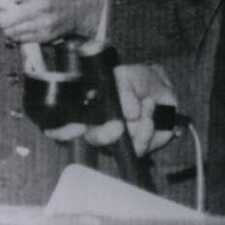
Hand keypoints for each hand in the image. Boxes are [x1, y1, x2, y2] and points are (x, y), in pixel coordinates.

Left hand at [0, 0, 108, 41]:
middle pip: (4, 19)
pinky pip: (21, 39)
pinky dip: (19, 34)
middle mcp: (40, 6)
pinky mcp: (46, 36)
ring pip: (10, 32)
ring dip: (9, 26)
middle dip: (2, 16)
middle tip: (6, 11)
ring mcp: (43, 23)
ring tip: (15, 19)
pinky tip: (25, 25)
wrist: (89, 6)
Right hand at [46, 64, 178, 156]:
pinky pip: (136, 149)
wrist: (162, 87)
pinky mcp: (135, 147)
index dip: (63, 130)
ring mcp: (116, 139)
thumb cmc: (137, 80)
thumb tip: (128, 112)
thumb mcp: (126, 76)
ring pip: (116, 145)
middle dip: (104, 134)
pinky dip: (145, 133)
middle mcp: (97, 126)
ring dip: (134, 126)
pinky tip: (150, 118)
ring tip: (147, 105)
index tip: (77, 127)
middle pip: (91, 139)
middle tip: (118, 125)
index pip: (65, 123)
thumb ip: (124, 90)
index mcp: (88, 107)